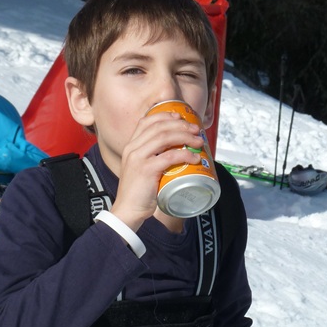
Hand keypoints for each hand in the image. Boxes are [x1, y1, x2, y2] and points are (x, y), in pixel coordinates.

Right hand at [111, 111, 203, 229]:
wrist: (128, 210)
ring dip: (185, 137)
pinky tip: (194, 158)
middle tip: (196, 130)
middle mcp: (132, 148)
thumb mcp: (141, 169)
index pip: (146, 121)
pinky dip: (184, 155)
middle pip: (159, 127)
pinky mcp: (146, 170)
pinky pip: (169, 157)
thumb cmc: (138, 193)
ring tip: (198, 142)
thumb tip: (175, 153)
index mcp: (130, 146)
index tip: (180, 117)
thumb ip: (152, 159)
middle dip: (181, 125)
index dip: (165, 116)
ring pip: (165, 138)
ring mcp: (138, 158)